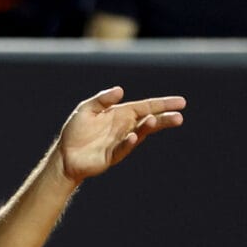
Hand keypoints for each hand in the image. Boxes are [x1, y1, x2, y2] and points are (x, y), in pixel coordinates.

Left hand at [55, 86, 186, 183]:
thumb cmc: (76, 131)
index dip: (163, 104)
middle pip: (149, 121)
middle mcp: (125, 127)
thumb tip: (121, 90)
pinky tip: (133, 136)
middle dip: (164, 119)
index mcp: (122, 114)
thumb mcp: (87, 109)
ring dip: (147, 127)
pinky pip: (123, 148)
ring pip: (139, 134)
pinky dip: (128, 142)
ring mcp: (121, 142)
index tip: (181, 102)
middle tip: (179, 117)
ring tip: (154, 120)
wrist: (65, 155)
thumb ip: (103, 99)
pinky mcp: (112, 156)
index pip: (147, 107)